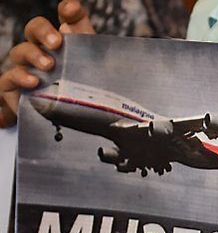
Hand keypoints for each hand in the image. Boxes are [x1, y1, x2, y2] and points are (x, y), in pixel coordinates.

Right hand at [1, 0, 94, 126]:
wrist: (78, 125)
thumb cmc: (87, 93)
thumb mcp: (97, 71)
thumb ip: (89, 46)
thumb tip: (70, 21)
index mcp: (64, 43)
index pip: (66, 20)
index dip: (68, 12)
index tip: (71, 10)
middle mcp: (42, 51)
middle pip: (34, 30)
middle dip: (43, 32)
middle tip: (56, 42)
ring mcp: (26, 68)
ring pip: (21, 52)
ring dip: (33, 55)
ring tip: (48, 65)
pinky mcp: (15, 89)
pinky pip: (9, 79)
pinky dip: (19, 78)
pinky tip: (32, 82)